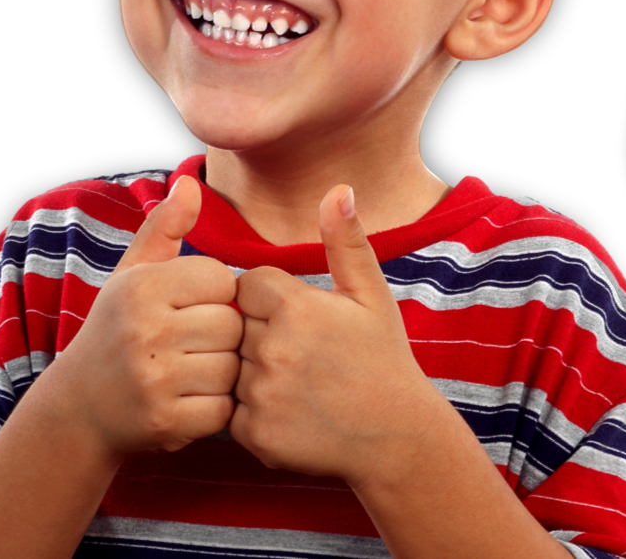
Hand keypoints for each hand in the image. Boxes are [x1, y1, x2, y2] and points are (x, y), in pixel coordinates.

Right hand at [47, 176, 241, 459]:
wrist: (77, 409)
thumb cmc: (116, 332)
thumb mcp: (131, 276)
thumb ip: (164, 229)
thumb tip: (191, 183)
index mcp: (142, 287)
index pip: (223, 280)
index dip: (214, 297)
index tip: (188, 309)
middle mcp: (145, 330)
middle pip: (232, 324)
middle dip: (221, 336)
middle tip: (190, 346)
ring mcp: (154, 379)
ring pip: (232, 368)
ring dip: (221, 374)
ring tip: (189, 372)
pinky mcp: (165, 422)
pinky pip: (224, 410)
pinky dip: (214, 409)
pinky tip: (188, 401)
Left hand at [230, 185, 448, 484]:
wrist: (394, 435)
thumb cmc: (384, 358)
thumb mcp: (372, 295)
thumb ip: (346, 241)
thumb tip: (339, 189)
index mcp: (295, 306)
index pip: (248, 285)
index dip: (272, 300)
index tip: (301, 318)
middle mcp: (272, 348)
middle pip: (238, 327)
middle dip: (262, 337)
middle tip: (304, 356)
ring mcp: (261, 393)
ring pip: (232, 369)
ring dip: (254, 374)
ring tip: (297, 384)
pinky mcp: (254, 433)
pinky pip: (231, 412)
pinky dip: (253, 412)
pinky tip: (290, 411)